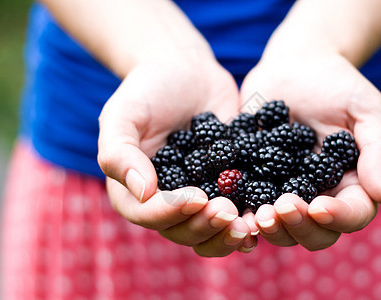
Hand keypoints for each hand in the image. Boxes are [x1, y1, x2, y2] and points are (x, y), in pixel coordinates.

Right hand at [98, 55, 255, 256]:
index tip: (196, 197)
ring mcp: (197, 196)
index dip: (170, 213)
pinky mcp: (225, 187)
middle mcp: (165, 200)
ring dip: (227, 234)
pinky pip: (234, 214)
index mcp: (134, 189)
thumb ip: (120, 153)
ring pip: (208, 231)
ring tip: (248, 224)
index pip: (147, 215)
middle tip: (228, 211)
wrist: (186, 72)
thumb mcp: (123, 114)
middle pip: (181, 230)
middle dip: (204, 226)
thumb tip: (143, 192)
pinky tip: (261, 221)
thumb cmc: (148, 89)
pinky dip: (247, 222)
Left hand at [240, 51, 380, 249]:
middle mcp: (316, 194)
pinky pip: (247, 204)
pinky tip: (231, 206)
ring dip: (269, 227)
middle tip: (281, 209)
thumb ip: (376, 151)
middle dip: (298, 228)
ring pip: (279, 226)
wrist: (293, 66)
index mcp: (349, 183)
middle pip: (314, 232)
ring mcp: (283, 191)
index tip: (319, 206)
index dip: (338, 217)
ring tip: (257, 214)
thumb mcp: (365, 110)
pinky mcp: (254, 180)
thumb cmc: (337, 85)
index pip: (352, 214)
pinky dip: (241, 210)